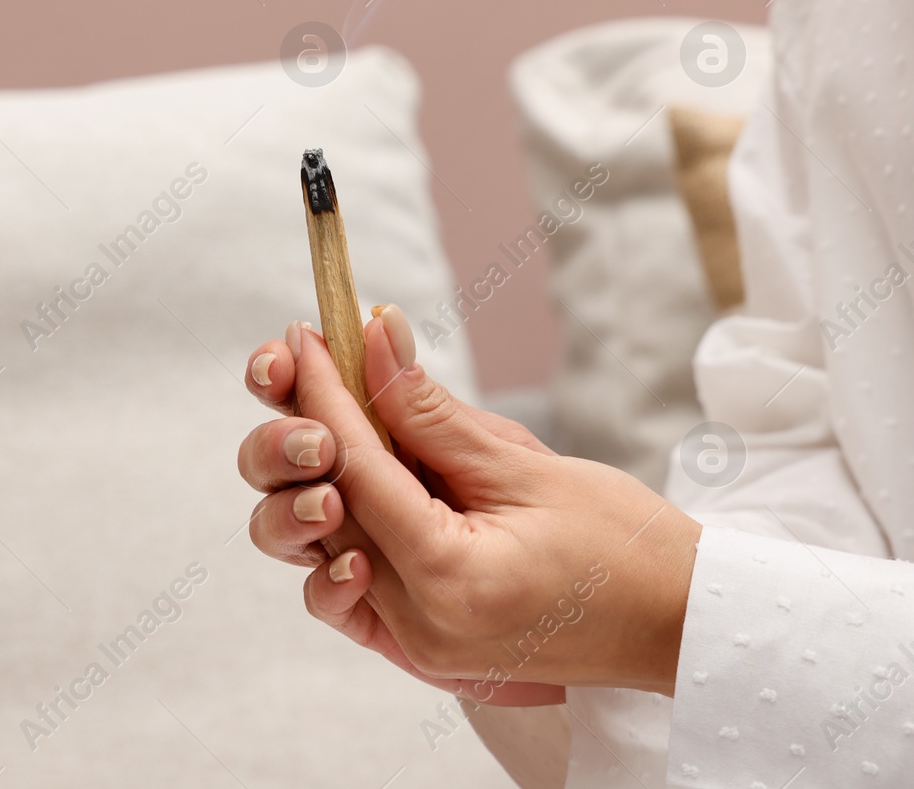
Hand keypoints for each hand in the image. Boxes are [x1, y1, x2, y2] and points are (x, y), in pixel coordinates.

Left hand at [241, 313, 700, 701]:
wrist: (678, 625)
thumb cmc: (627, 546)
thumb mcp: (525, 465)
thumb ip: (432, 411)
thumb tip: (372, 339)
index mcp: (448, 580)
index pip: (355, 469)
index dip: (324, 394)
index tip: (307, 335)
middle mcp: (416, 626)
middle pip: (327, 511)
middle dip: (313, 427)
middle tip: (309, 361)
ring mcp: (415, 647)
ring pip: (328, 549)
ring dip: (324, 478)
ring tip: (341, 413)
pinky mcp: (421, 648)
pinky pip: (354, 587)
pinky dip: (350, 530)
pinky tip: (359, 483)